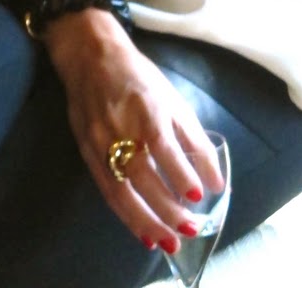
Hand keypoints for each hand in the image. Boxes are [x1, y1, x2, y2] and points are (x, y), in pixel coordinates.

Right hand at [43, 8, 226, 254]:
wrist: (91, 59)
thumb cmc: (139, 78)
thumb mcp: (171, 97)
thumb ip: (192, 136)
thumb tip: (213, 177)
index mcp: (146, 107)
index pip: (163, 145)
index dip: (180, 172)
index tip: (198, 195)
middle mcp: (121, 128)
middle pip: (142, 175)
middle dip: (166, 207)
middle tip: (189, 229)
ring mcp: (100, 143)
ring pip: (123, 192)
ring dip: (146, 222)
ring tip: (168, 242)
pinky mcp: (87, 155)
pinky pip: (108, 193)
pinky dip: (127, 216)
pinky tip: (144, 234)